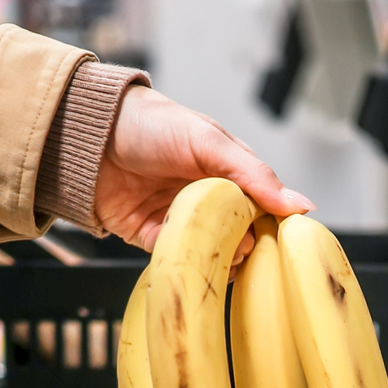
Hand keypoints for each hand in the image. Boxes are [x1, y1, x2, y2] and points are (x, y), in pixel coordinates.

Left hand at [93, 85, 313, 253]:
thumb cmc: (148, 124)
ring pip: (214, 254)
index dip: (275, 223)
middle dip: (247, 244)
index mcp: (228, 172)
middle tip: (244, 244)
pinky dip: (187, 263)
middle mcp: (208, 199)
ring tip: (221, 253)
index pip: (265, 205)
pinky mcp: (153, 240)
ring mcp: (182, 221)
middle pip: (242, 235)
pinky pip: (178, 260)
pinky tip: (193, 259)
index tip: (283, 238)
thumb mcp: (208, 142)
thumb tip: (301, 205)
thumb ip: (254, 174)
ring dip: (221, 259)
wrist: (86, 135)